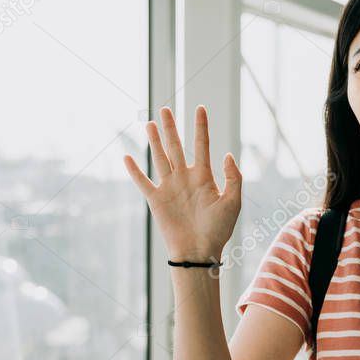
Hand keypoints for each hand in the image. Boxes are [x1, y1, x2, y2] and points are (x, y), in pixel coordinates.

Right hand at [122, 105, 241, 261]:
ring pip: (160, 158)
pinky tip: (126, 157)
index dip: (201, 126)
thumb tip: (227, 154)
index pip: (202, 145)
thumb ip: (233, 178)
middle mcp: (184, 178)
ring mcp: (169, 187)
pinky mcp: (156, 200)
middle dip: (171, 127)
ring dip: (154, 141)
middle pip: (176, 146)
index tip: (200, 108)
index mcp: (204, 176)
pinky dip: (134, 171)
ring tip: (149, 123)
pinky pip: (143, 182)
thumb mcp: (233, 202)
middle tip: (165, 109)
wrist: (199, 251)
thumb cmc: (218, 230)